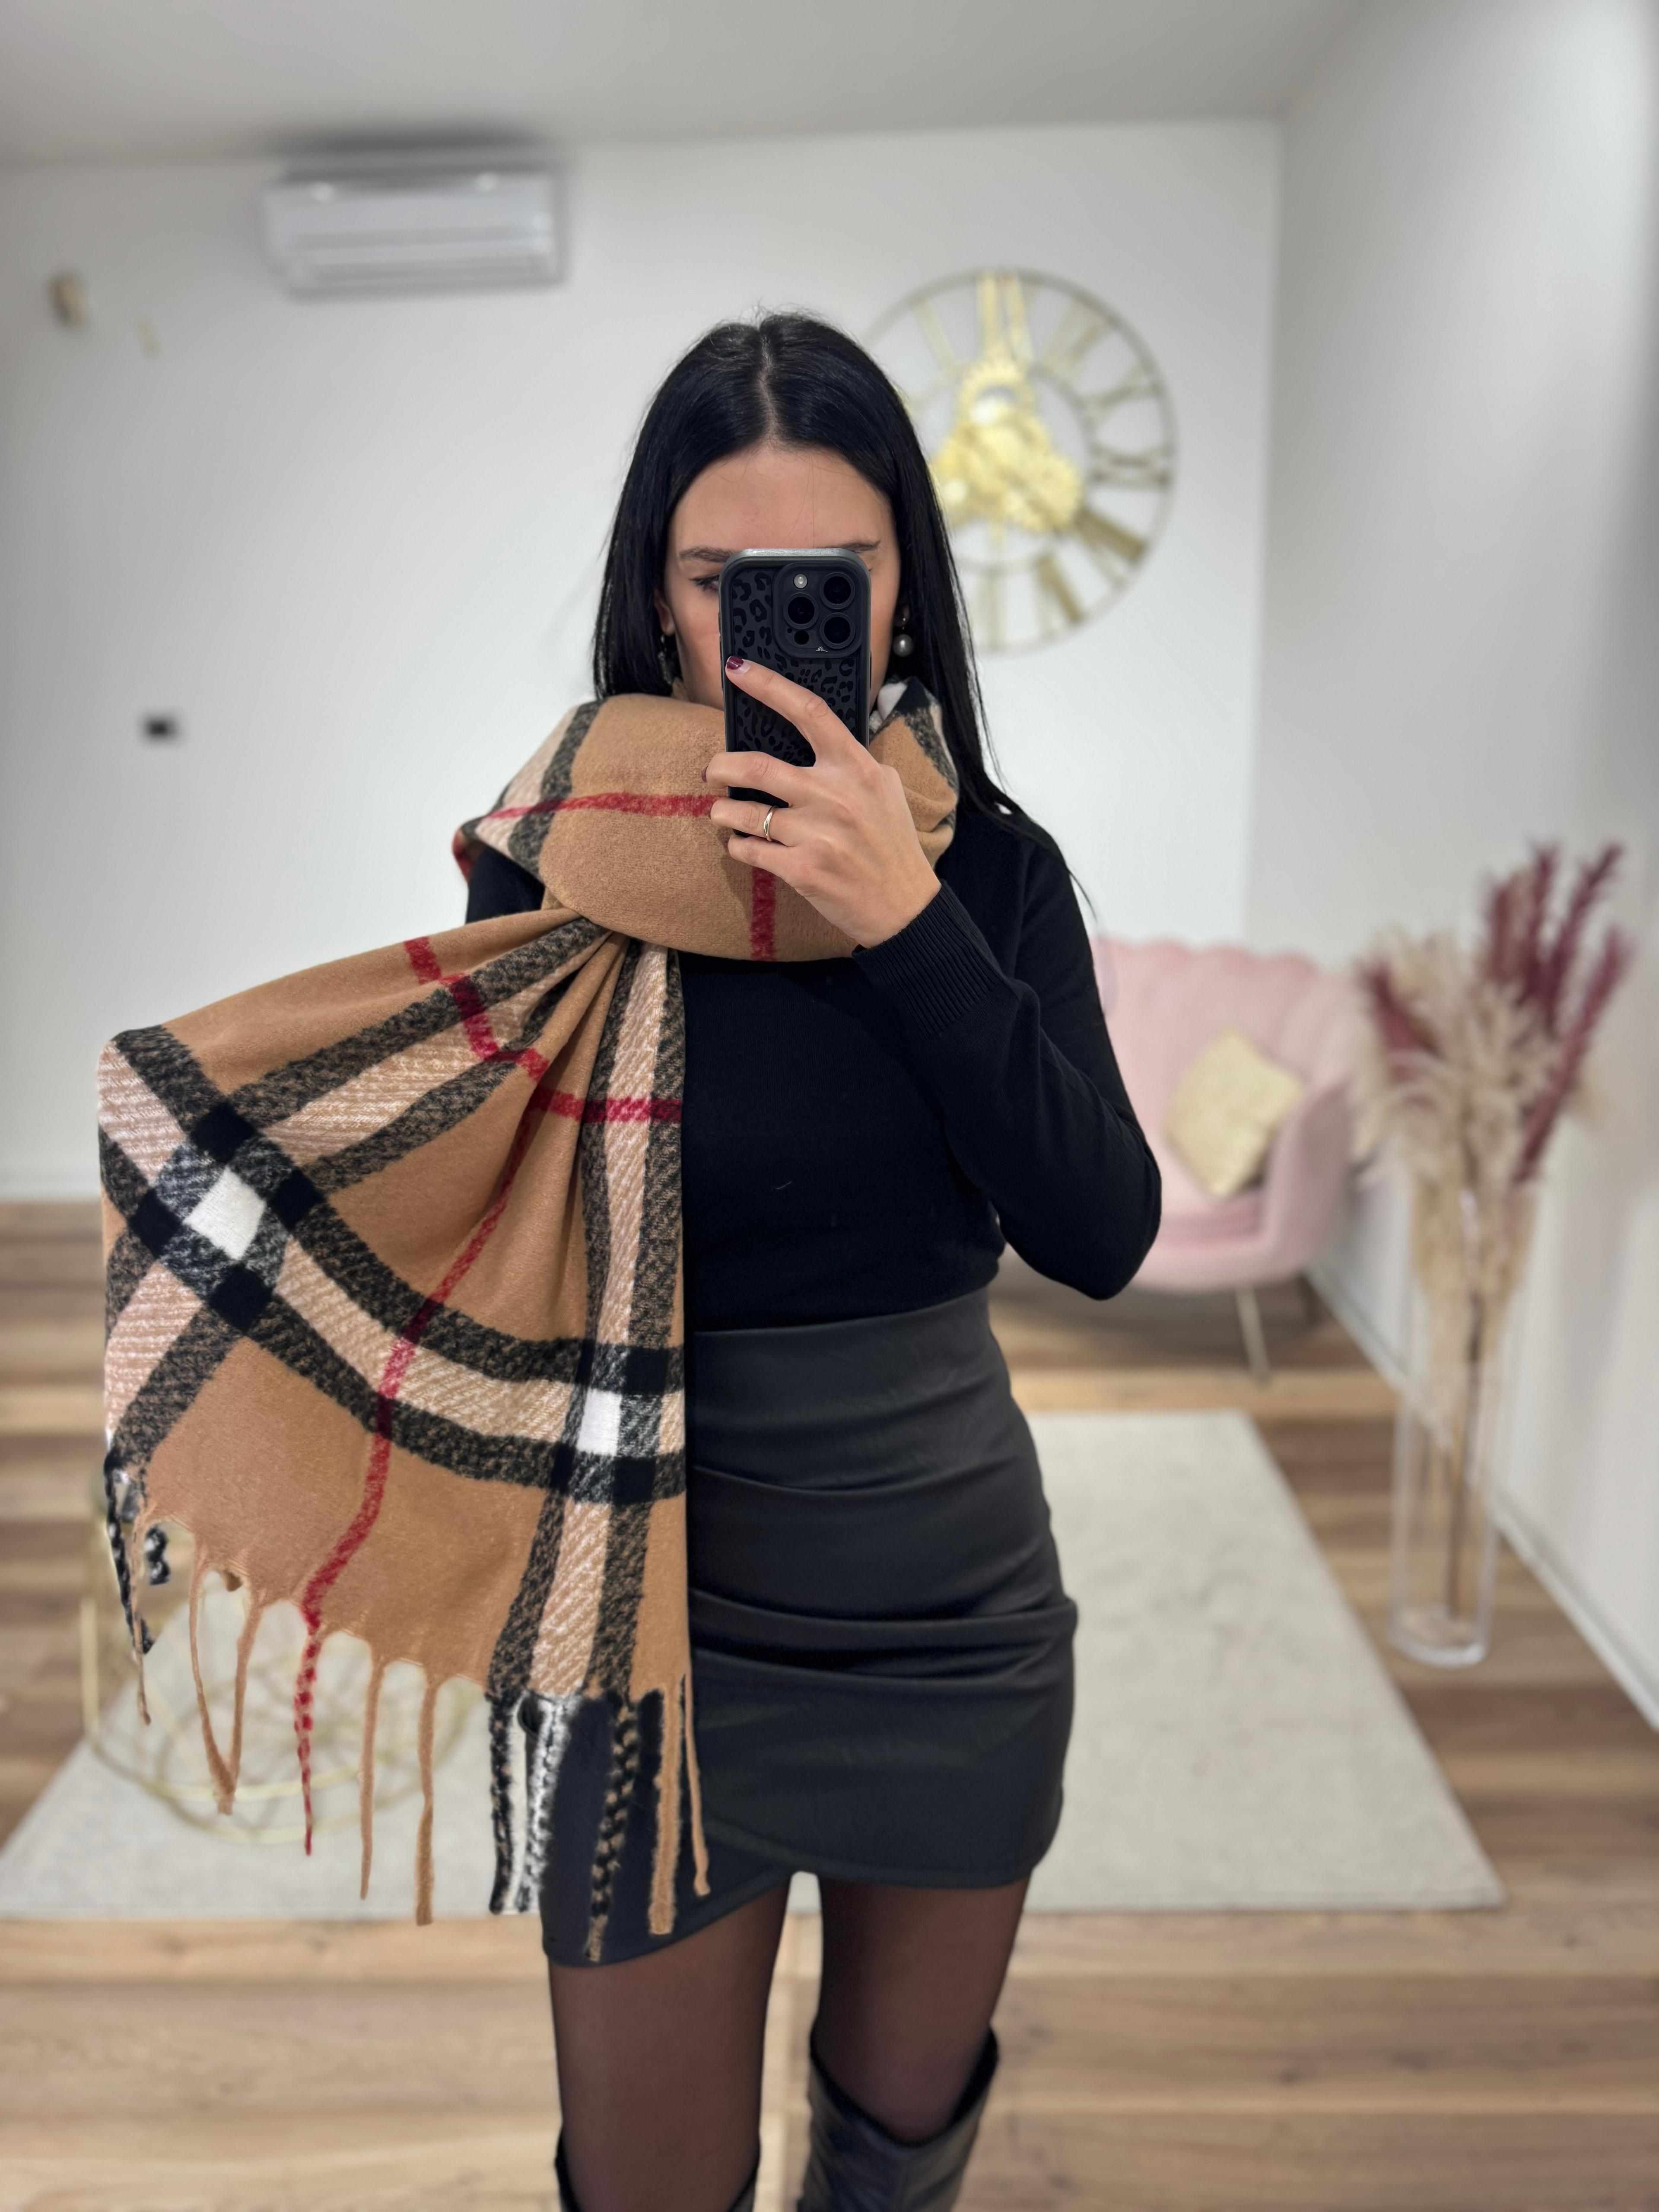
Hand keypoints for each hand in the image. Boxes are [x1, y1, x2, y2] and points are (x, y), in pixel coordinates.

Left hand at [706, 657, 939, 947]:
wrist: (903, 907)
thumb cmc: (891, 846)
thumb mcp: (883, 791)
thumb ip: (850, 763)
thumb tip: (813, 737)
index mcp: (856, 768)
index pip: (809, 712)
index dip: (769, 686)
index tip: (738, 670)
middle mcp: (835, 795)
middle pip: (758, 766)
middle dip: (722, 765)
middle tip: (712, 769)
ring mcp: (817, 833)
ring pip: (744, 812)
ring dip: (723, 812)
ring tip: (721, 814)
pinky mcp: (802, 869)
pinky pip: (749, 850)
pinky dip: (737, 847)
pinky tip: (741, 846)